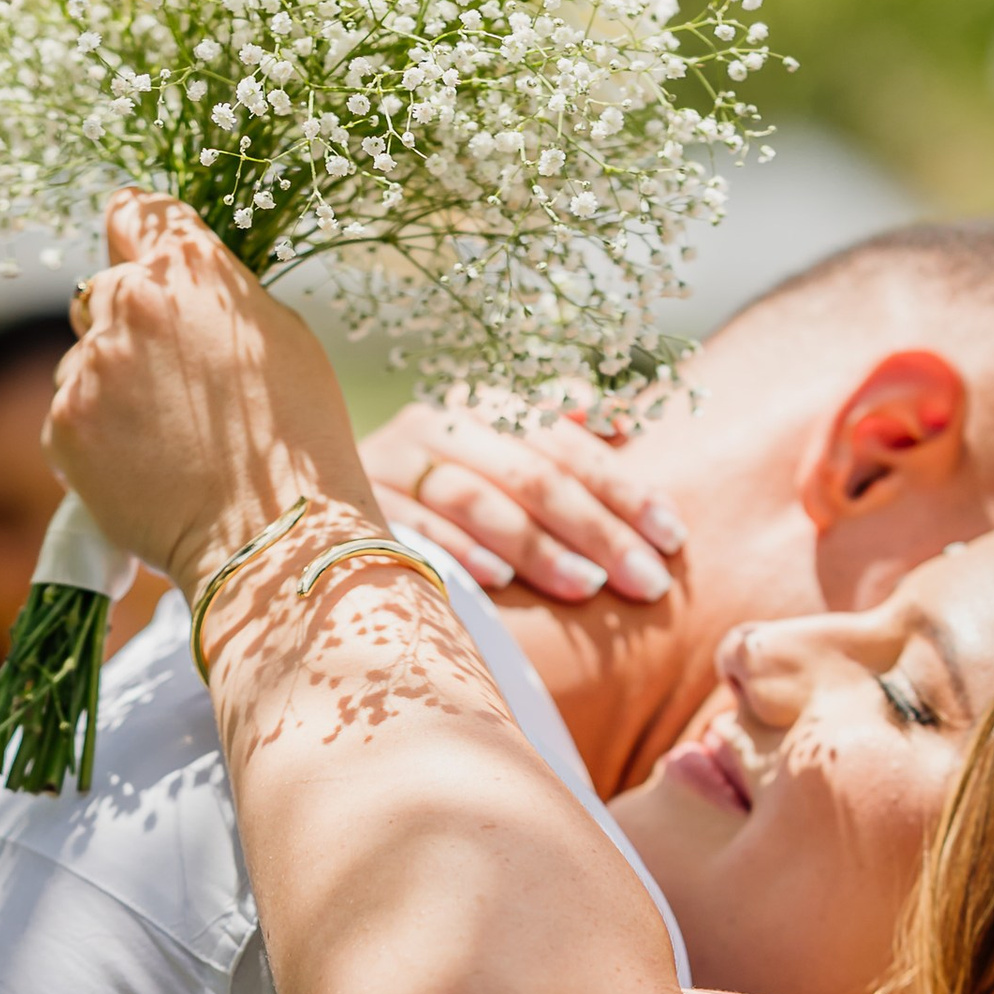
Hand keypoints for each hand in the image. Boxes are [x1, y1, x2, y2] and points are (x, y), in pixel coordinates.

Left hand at [48, 195, 371, 583]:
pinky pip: (70, 413)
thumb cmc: (297, 444)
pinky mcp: (64, 425)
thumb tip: (182, 284)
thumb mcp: (284, 339)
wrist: (273, 540)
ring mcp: (89, 366)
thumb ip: (222, 292)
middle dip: (128, 325)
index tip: (143, 256)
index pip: (136, 211)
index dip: (139, 234)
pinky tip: (146, 466)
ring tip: (170, 437)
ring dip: (112, 385)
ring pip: (83, 358)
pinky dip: (97, 437)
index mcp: (190, 269)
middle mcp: (130, 302)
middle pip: (102, 289)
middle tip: (176, 383)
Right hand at [365, 398, 684, 604]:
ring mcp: (393, 462)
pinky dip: (458, 552)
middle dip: (597, 530)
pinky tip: (500, 583)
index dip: (624, 487)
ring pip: (477, 499)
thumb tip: (624, 418)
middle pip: (531, 474)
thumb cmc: (443, 484)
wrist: (322, 501)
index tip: (672, 536)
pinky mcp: (358, 505)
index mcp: (484, 404)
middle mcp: (439, 424)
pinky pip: (414, 528)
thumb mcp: (501, 449)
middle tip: (646, 582)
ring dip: (537, 546)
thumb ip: (559, 432)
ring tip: (588, 588)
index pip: (568, 442)